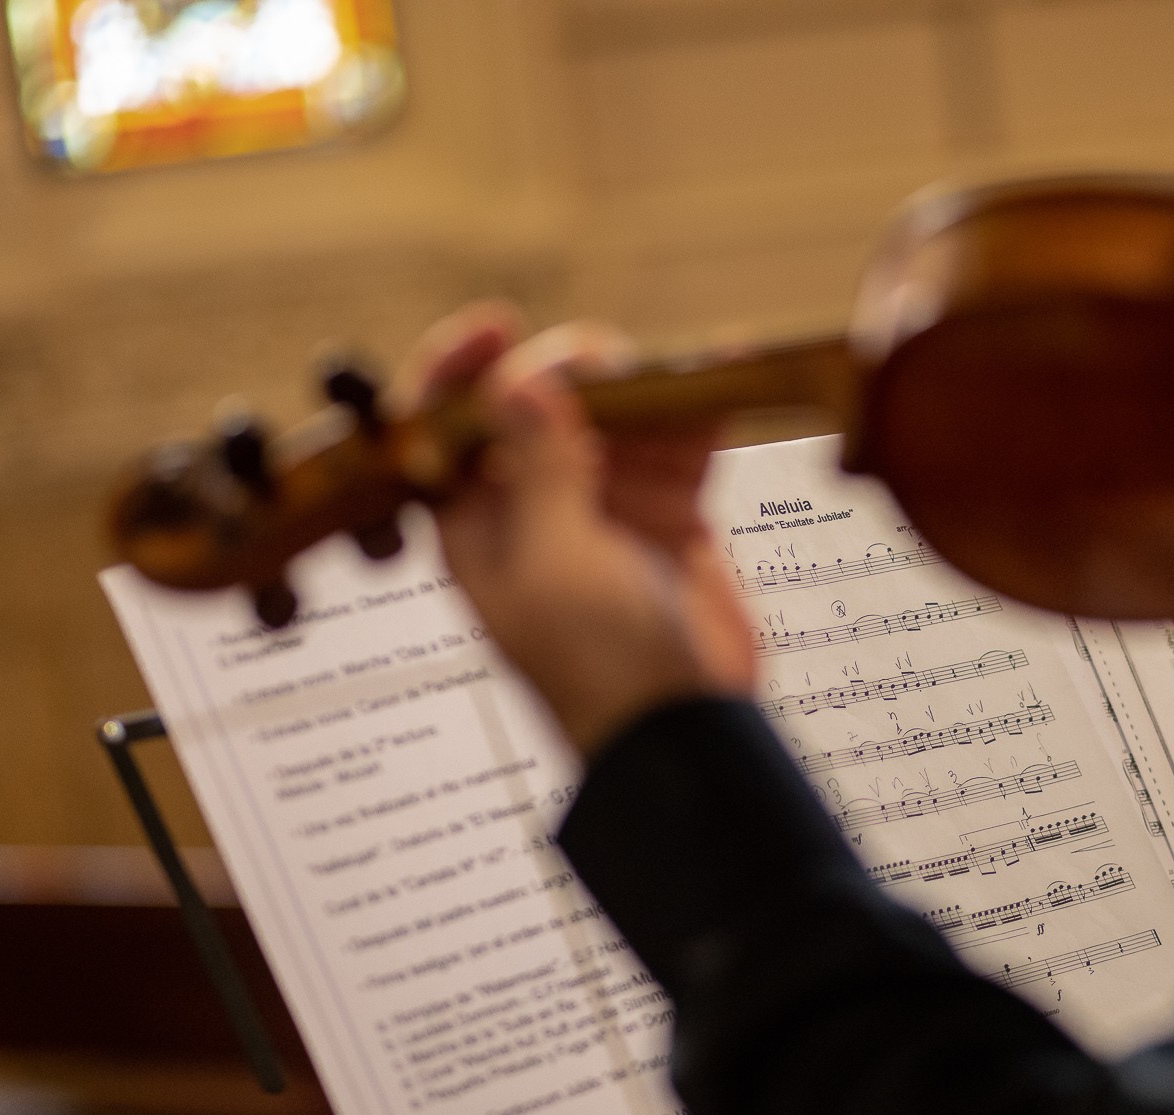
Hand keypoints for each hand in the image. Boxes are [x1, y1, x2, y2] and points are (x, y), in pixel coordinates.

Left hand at [400, 304, 756, 756]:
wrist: (679, 729)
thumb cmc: (594, 664)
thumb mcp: (554, 562)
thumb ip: (541, 469)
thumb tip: (519, 382)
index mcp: (474, 520)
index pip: (448, 426)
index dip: (464, 370)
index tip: (499, 326)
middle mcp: (533, 502)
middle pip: (539, 403)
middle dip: (574, 376)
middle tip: (614, 370)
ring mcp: (604, 505)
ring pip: (615, 413)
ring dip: (645, 390)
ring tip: (681, 381)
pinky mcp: (668, 512)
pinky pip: (678, 444)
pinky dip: (698, 412)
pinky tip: (724, 376)